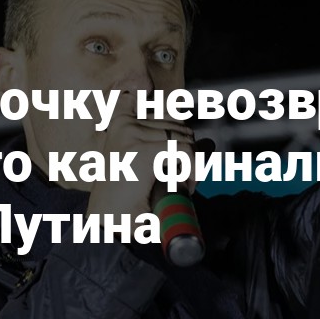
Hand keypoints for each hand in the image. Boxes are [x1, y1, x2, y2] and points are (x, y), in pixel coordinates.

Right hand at [86, 92, 196, 217]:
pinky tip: (183, 187)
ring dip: (190, 164)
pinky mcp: (143, 152)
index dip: (153, 93)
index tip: (156, 95)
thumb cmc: (128, 201)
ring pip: (185, 138)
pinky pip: (186, 151)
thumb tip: (210, 144)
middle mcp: (124, 124)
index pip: (141, 93)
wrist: (109, 226)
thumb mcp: (150, 168)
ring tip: (176, 185)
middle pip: (178, 126)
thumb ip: (174, 150)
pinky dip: (193, 170)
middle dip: (186, 152)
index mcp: (120, 124)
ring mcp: (132, 135)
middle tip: (177, 179)